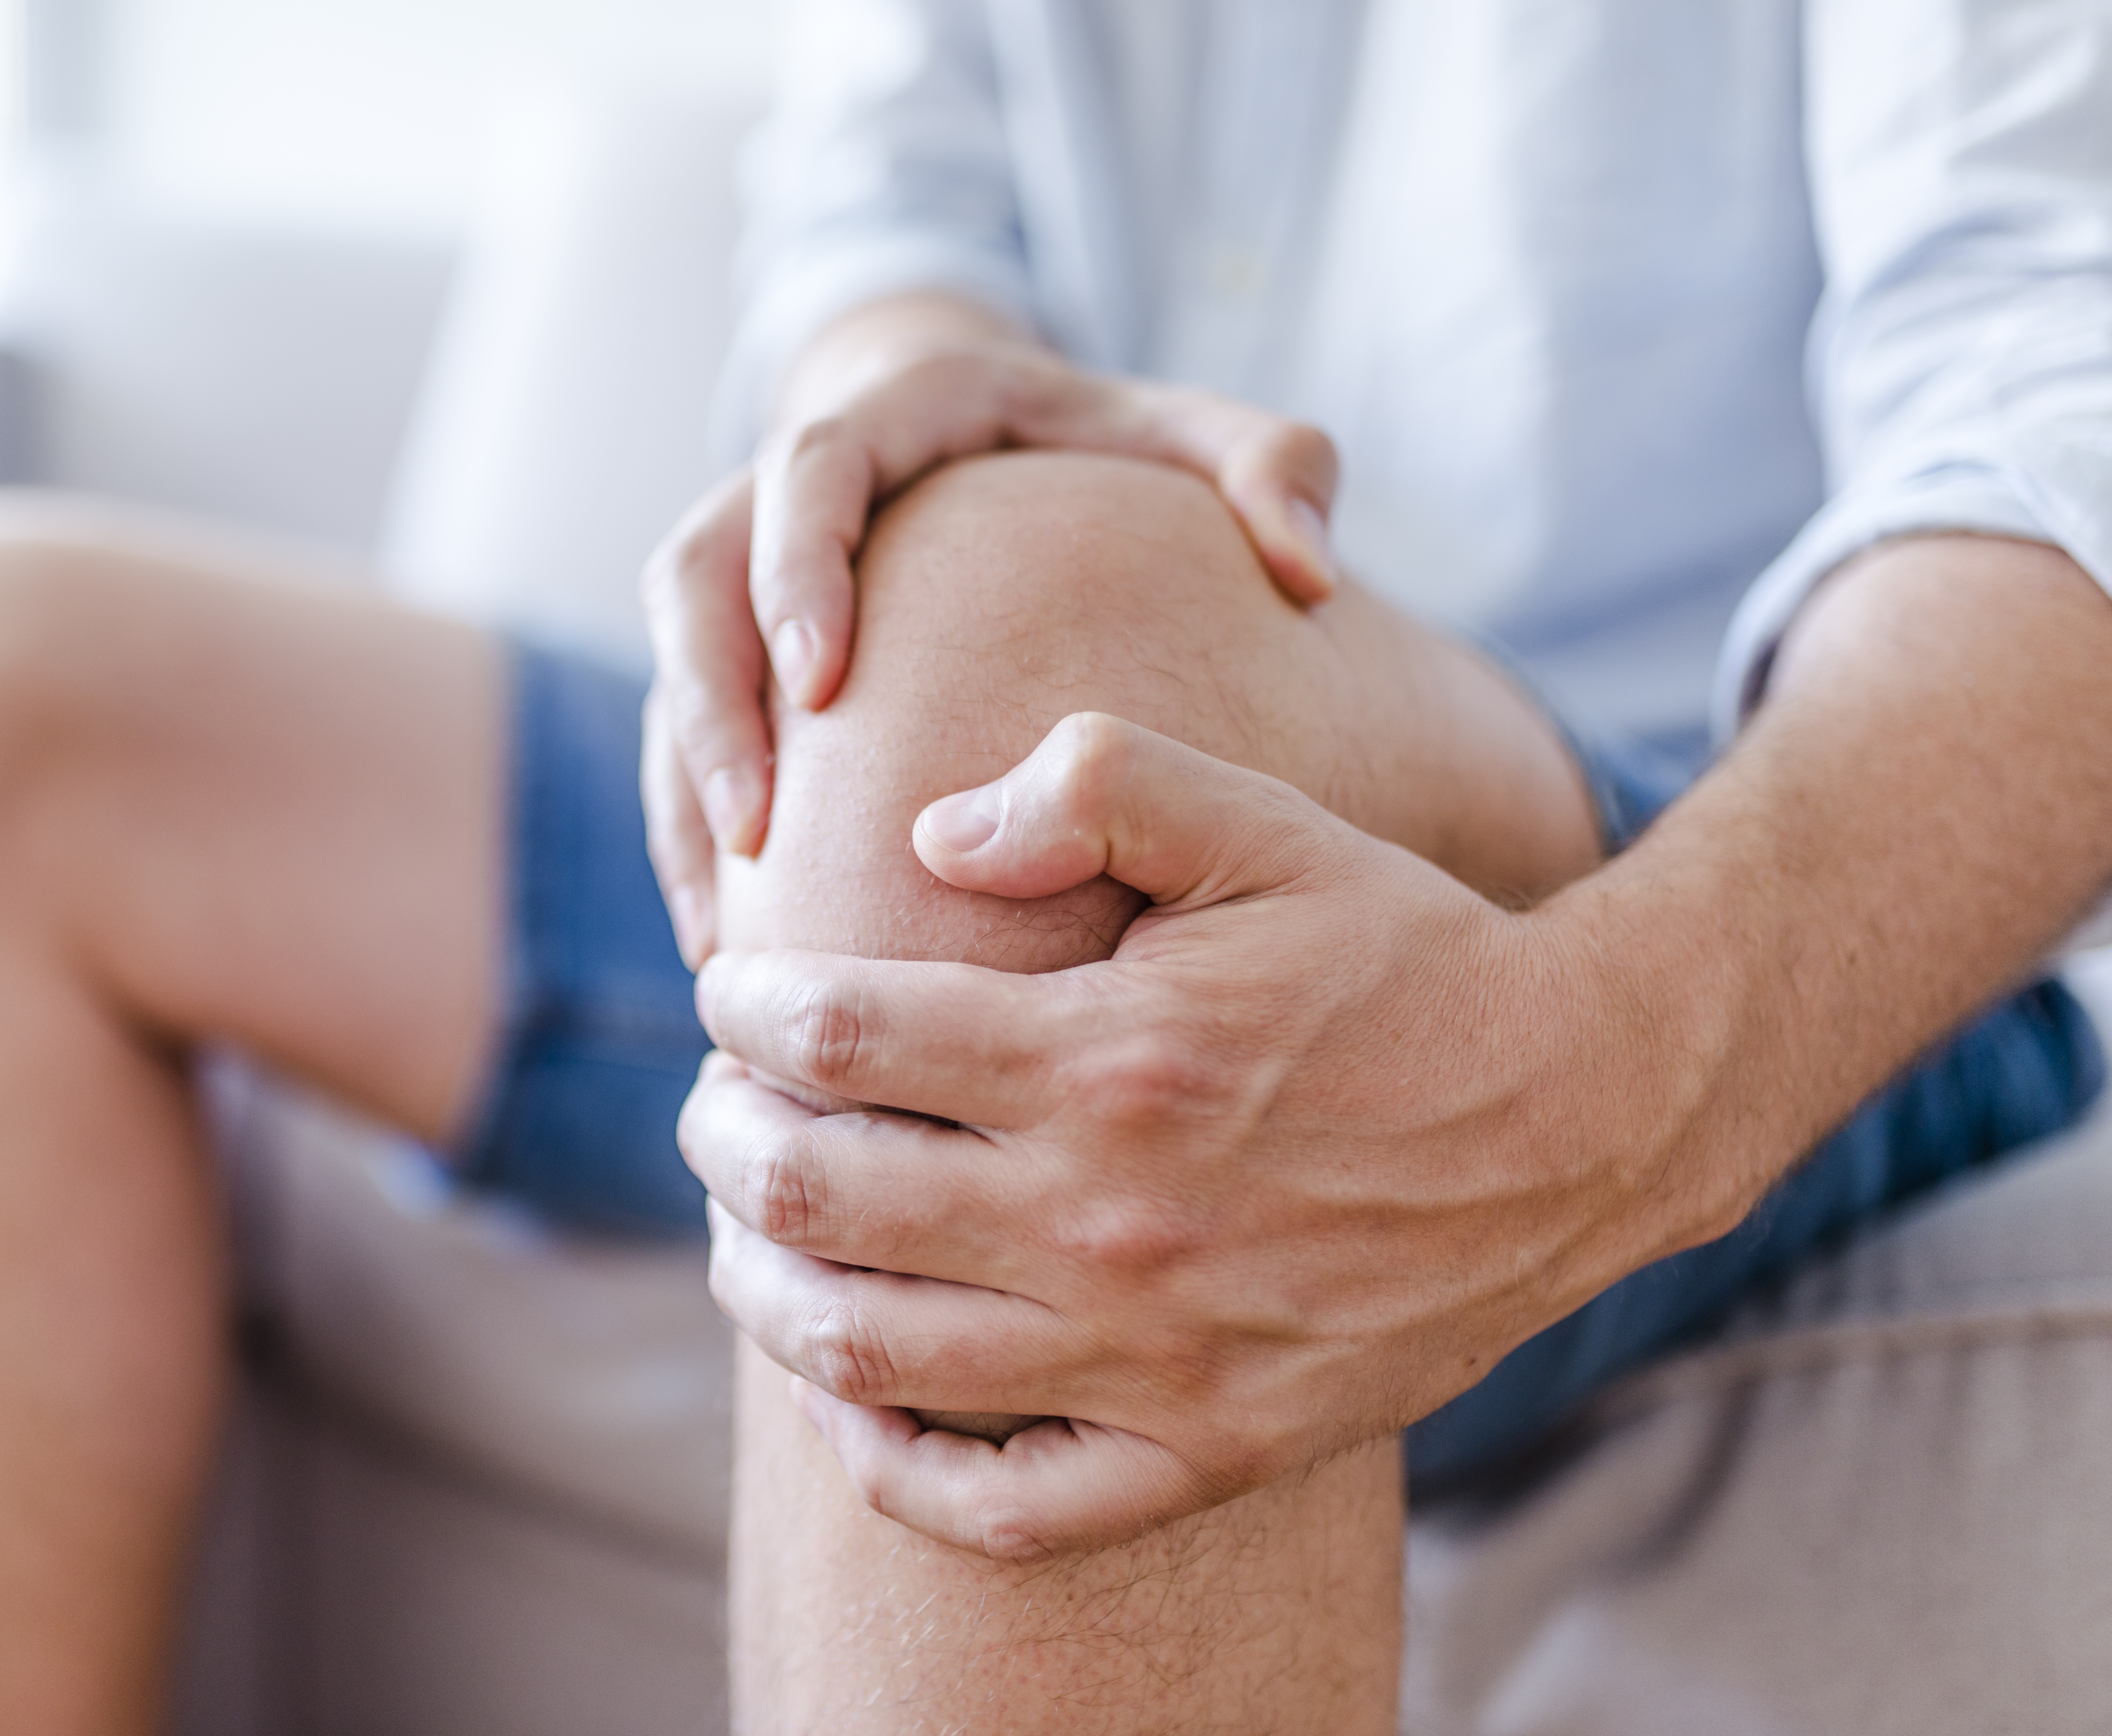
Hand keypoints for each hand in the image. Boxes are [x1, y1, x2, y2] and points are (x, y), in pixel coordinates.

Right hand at [639, 338, 1342, 967]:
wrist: (988, 431)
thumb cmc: (1101, 445)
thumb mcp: (1191, 435)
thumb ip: (1270, 469)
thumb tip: (1310, 566)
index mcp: (890, 415)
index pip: (809, 470)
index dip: (798, 570)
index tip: (825, 679)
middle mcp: (785, 485)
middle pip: (693, 578)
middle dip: (711, 704)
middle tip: (758, 826)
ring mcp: (743, 571)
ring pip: (673, 674)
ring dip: (685, 794)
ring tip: (723, 923)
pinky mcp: (728, 650)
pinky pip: (680, 742)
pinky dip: (692, 835)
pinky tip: (727, 938)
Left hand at [681, 714, 1713, 1558]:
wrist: (1581, 1115)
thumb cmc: (1406, 957)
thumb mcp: (1265, 825)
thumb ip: (1093, 786)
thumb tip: (929, 836)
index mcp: (1110, 1059)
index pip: (839, 1035)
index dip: (747, 1005)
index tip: (731, 989)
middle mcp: (1112, 1220)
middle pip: (818, 1194)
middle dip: (721, 1138)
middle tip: (712, 1104)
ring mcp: (1157, 1356)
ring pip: (870, 1353)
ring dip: (761, 1288)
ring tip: (740, 1232)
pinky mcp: (1212, 1448)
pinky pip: (1003, 1508)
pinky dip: (893, 1470)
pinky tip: (846, 1408)